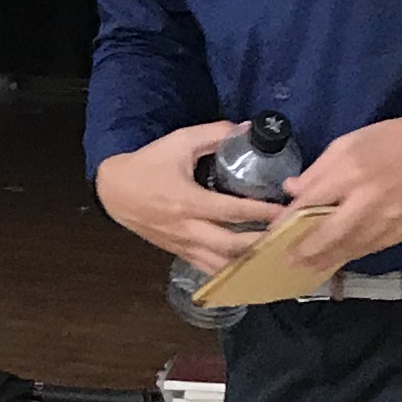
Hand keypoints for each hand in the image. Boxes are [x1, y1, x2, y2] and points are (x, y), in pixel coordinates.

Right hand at [92, 121, 278, 277]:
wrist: (113, 191)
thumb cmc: (147, 165)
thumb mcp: (178, 142)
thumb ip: (212, 135)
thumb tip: (245, 129)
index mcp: (189, 201)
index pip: (233, 210)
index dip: (263, 212)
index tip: (287, 210)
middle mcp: (188, 228)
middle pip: (231, 245)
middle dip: (262, 242)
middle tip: (288, 236)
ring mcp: (183, 245)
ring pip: (222, 264)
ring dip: (249, 262)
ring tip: (274, 256)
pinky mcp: (179, 253)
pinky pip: (209, 269)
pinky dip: (231, 273)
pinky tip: (250, 271)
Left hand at [283, 110, 401, 272]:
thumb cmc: (391, 140)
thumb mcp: (348, 143)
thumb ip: (318, 169)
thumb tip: (293, 190)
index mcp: (351, 174)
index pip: (311, 203)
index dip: (289, 221)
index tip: (274, 233)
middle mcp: (367, 202)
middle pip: (329, 235)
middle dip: (306, 252)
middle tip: (288, 262)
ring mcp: (388, 221)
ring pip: (351, 248)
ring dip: (327, 260)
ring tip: (309, 267)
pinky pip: (372, 249)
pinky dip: (353, 254)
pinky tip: (341, 257)